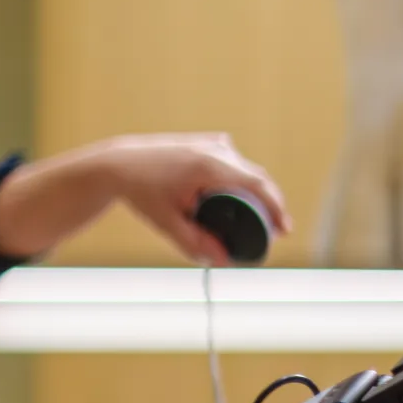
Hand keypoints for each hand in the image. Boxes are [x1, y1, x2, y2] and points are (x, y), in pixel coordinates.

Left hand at [0, 133, 292, 263]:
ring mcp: (212, 142)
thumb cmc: (141, 193)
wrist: (119, 165)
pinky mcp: (207, 142)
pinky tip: (238, 196)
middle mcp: (215, 149)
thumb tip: (223, 261)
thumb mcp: (166, 222)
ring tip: (260, 217)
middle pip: (256, 177)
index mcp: (208, 166)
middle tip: (274, 230)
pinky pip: (234, 162)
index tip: (284, 229)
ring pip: (245, 169)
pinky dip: (240, 180)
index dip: (275, 207)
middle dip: (268, 204)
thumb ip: (195, 243)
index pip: (257, 185)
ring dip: (255, 191)